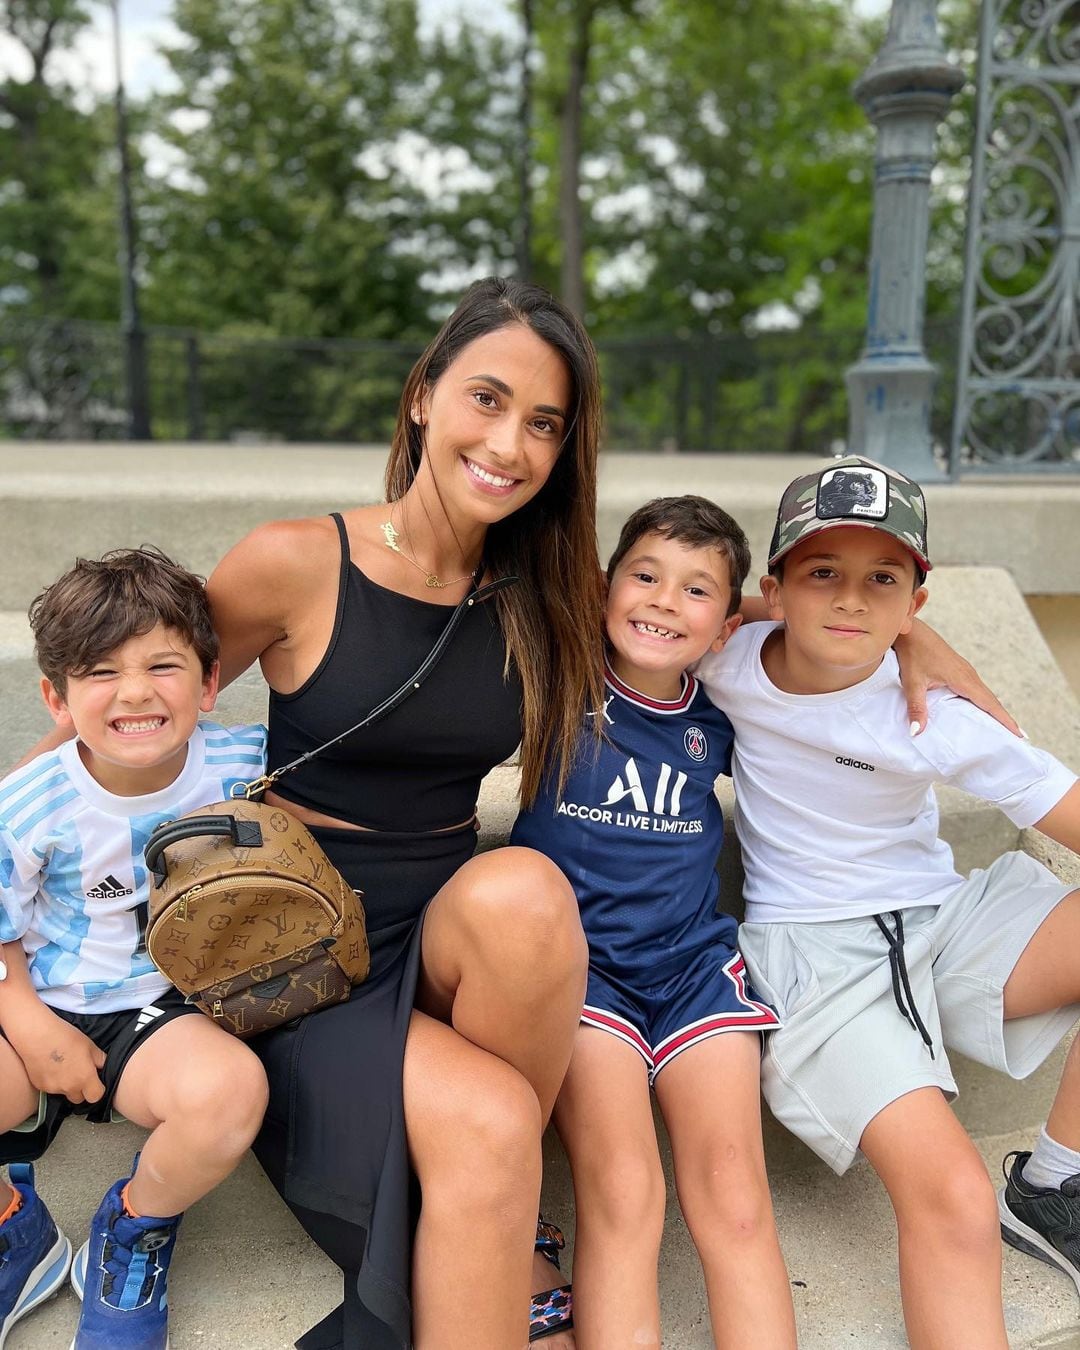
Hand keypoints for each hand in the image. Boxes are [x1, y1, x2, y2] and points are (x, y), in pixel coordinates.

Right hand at [6, 1006, 105, 1103]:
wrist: (37, 1036)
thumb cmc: (65, 1036)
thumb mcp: (90, 1045)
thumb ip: (100, 1060)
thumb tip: (104, 1067)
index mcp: (85, 1078)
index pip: (96, 1096)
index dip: (98, 1089)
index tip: (96, 1080)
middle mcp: (69, 1087)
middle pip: (79, 1098)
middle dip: (82, 1089)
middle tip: (79, 1073)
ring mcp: (53, 1089)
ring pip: (65, 1093)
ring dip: (67, 1085)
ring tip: (64, 1067)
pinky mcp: (40, 1086)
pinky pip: (51, 1089)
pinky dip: (54, 1082)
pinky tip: (52, 1067)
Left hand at [895, 619, 1021, 737]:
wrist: (911, 632)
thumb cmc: (913, 654)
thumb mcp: (913, 683)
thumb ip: (916, 708)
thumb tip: (916, 732)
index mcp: (963, 679)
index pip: (989, 703)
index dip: (1005, 720)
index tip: (1020, 735)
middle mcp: (969, 675)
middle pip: (992, 701)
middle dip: (1005, 719)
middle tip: (1017, 738)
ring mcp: (966, 671)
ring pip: (985, 695)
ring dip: (995, 710)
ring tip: (1004, 729)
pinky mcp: (960, 670)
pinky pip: (977, 689)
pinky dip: (985, 702)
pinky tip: (982, 710)